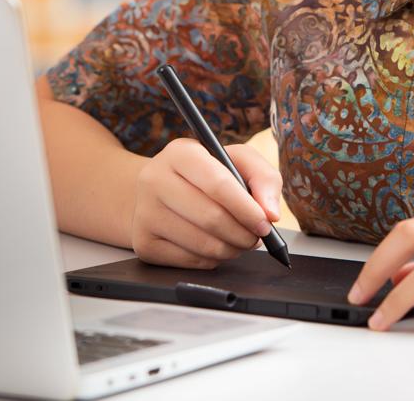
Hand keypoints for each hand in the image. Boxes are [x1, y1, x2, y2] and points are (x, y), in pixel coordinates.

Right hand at [130, 138, 282, 268]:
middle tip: (257, 237)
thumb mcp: (237, 161)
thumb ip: (263, 178)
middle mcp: (154, 179)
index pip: (217, 184)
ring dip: (231, 249)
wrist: (161, 190)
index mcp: (180, 152)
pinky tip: (216, 246)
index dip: (246, 208)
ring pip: (201, 244)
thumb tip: (271, 213)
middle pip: (210, 217)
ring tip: (240, 241)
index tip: (266, 223)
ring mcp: (144, 213)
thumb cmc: (207, 175)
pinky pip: (189, 261)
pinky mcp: (143, 242)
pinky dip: (212, 259)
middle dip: (243, 233)